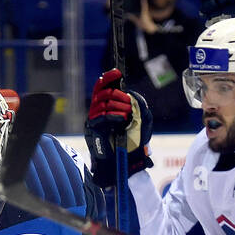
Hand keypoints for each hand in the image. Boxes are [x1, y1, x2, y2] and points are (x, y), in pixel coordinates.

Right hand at [84, 68, 152, 187]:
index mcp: (106, 108)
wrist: (126, 162)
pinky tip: (123, 119)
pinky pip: (101, 115)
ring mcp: (93, 121)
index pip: (101, 88)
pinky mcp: (93, 130)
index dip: (107, 78)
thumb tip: (130, 93)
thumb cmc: (133, 143)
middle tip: (128, 103)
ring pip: (101, 102)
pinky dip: (114, 114)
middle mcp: (97, 113)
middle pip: (101, 93)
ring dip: (118, 106)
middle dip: (117, 95)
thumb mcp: (141, 120)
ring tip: (127, 116)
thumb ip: (137, 105)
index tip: (117, 72)